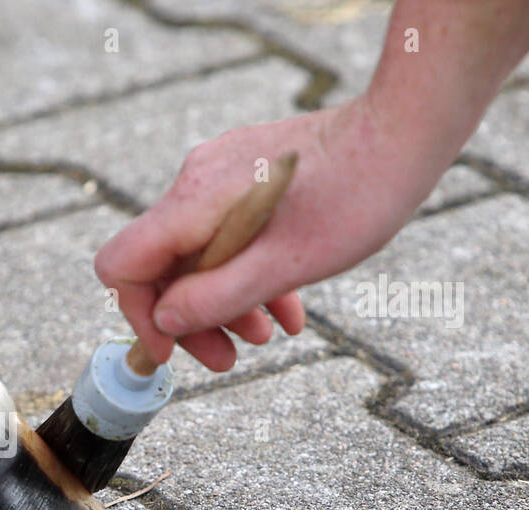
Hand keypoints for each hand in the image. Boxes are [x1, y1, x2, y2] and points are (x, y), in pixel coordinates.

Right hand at [94, 95, 444, 371]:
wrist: (404, 131)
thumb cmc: (355, 194)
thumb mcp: (285, 265)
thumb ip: (216, 298)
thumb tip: (165, 321)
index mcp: (194, 203)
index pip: (124, 265)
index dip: (139, 315)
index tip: (172, 348)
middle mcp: (196, 183)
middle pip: (161, 265)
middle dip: (189, 318)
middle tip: (226, 359)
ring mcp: (221, 175)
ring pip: (198, 254)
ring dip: (224, 302)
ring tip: (265, 336)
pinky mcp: (248, 175)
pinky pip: (228, 235)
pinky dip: (248, 272)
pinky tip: (286, 306)